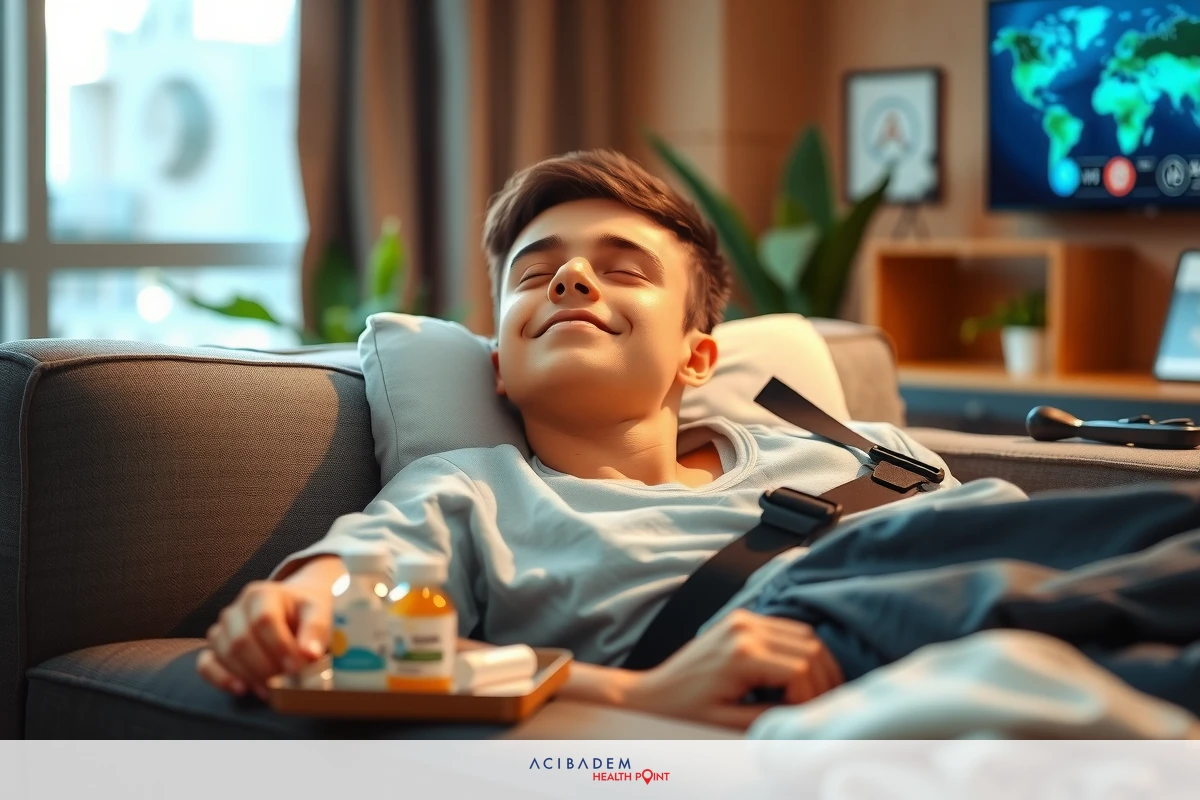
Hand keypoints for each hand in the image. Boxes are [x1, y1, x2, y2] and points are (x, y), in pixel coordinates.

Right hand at [196, 574, 333, 700]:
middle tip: (286, 684)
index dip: (279, 646)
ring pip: (225, 653)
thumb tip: (309, 654)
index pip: (263, 621)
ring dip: (249, 676)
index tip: (297, 667)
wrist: (294, 609)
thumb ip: (316, 629)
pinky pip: (206, 663)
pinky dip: (220, 678)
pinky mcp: (215, 647)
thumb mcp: (319, 611)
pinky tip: (241, 690)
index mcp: (261, 594)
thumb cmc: (305, 612)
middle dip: (265, 667)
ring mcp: (223, 628)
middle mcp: (237, 609)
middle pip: (241, 640)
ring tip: (273, 690)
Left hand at [622, 609, 843, 728]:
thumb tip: (808, 715)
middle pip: (810, 648)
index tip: (803, 717)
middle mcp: (745, 628)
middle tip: (822, 707)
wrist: (651, 694)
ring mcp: (743, 619)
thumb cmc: (685, 713)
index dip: (812, 697)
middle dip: (823, 679)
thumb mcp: (728, 724)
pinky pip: (787, 629)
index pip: (801, 670)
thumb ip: (771, 717)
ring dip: (817, 664)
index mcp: (742, 654)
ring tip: (814, 693)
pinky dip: (801, 650)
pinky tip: (797, 676)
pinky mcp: (741, 619)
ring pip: (805, 635)